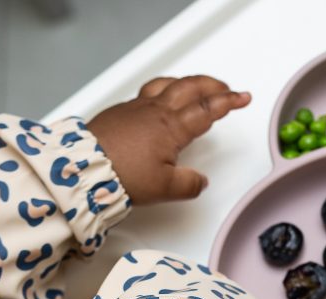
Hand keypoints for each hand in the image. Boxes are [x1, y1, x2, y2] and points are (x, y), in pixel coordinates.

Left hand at [87, 75, 250, 204]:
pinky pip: (147, 93)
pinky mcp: (119, 113)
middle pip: (189, 88)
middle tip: (225, 89)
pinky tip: (161, 100)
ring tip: (195, 87)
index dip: (228, 102)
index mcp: (172, 127)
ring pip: (166, 84)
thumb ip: (189, 184)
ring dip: (186, 83)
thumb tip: (199, 182)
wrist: (82, 168)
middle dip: (211, 86)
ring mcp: (135, 109)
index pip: (207, 109)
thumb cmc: (120, 175)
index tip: (243, 98)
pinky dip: (162, 91)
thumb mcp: (165, 188)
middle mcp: (155, 112)